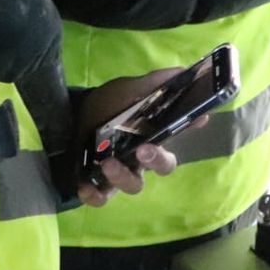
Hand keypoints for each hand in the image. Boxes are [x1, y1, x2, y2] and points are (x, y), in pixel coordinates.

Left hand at [74, 70, 187, 207]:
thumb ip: (153, 84)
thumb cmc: (106, 105)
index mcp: (151, 136)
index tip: (199, 119)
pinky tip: (86, 186)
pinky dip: (95, 195)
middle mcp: (140, 159)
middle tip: (144, 149)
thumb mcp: (127, 90)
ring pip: (133, 185)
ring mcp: (118, 174)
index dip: (190, 127)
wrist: (70, 115)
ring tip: (108, 162)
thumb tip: (182, 71)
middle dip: (156, 160)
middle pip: (160, 167)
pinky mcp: (94, 184)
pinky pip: (100, 198)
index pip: (176, 137)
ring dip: (123, 176)